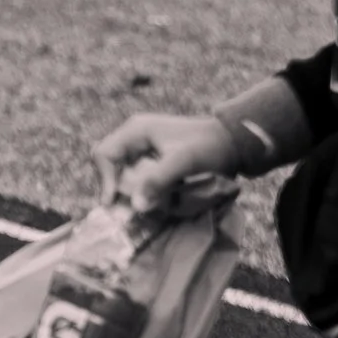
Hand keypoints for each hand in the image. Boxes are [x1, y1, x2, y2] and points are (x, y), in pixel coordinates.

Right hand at [91, 112, 236, 212]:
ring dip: (127, 189)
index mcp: (135, 130)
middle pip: (108, 163)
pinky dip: (139, 188)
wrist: (234, 143)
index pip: (103, 154)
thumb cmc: (209, 147)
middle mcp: (134, 135)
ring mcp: (142, 146)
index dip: (105, 179)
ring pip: (120, 170)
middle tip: (126, 207)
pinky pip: (134, 174)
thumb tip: (135, 206)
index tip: (114, 203)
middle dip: (115, 186)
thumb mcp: (183, 162)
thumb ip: (158, 180)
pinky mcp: (152, 157)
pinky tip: (151, 198)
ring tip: (140, 204)